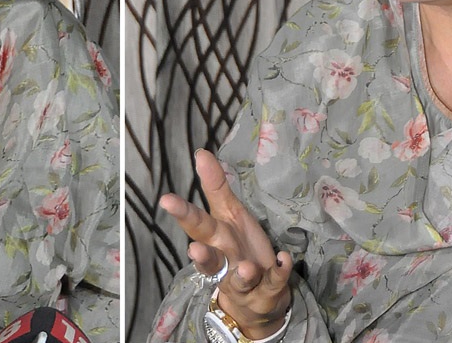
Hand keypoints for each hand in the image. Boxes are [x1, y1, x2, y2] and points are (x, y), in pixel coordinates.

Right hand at [159, 149, 293, 338]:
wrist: (255, 299)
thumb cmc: (238, 248)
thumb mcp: (229, 213)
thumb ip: (215, 186)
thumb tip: (201, 153)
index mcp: (213, 240)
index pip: (196, 226)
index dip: (182, 214)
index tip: (166, 200)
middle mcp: (224, 263)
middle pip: (211, 260)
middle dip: (203, 256)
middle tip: (194, 250)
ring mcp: (244, 282)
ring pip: (239, 280)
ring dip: (243, 275)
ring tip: (247, 268)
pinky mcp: (267, 291)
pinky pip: (274, 283)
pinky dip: (279, 273)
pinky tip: (284, 259)